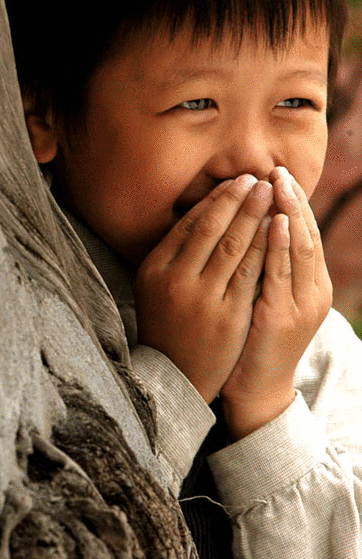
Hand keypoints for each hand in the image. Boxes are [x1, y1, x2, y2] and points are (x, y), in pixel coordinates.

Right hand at [134, 174, 273, 403]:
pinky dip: (265, 247)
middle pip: (211, 230)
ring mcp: (202, 299)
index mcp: (153, 269)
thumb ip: (172, 253)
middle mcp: (175, 281)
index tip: (234, 182)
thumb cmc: (167, 323)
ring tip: (270, 194)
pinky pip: (251, 274)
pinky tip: (277, 228)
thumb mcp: (155, 286)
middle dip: (237, 200)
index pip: (188, 225)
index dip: (214, 200)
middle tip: (257, 178)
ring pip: (233, 247)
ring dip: (254, 215)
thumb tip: (201, 212)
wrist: (176, 376)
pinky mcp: (228, 316)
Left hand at [220, 167, 330, 438]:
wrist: (255, 388)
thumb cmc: (251, 338)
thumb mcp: (259, 295)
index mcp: (308, 283)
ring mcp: (302, 304)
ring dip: (290, 214)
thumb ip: (260, 264)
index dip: (292, 202)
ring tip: (279, 185)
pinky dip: (281, 246)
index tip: (276, 173)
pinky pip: (283, 275)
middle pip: (307, 234)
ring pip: (301, 249)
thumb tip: (246, 225)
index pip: (303, 232)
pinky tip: (276, 223)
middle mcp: (313, 291)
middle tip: (278, 170)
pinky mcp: (285, 317)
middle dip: (293, 201)